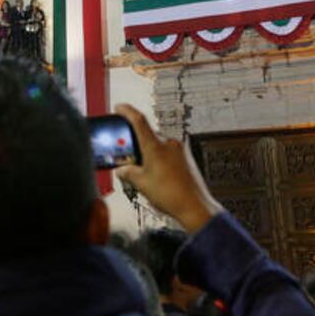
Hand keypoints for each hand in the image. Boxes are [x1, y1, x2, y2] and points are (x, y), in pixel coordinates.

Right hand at [114, 104, 222, 233]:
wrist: (195, 207)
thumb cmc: (171, 195)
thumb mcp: (141, 183)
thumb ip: (127, 172)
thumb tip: (121, 169)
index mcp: (156, 146)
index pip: (138, 121)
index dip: (126, 111)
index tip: (119, 107)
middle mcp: (169, 144)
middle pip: (147, 134)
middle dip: (134, 141)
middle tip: (125, 152)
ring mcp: (179, 150)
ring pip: (157, 144)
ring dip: (147, 151)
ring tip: (141, 169)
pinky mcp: (185, 158)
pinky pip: (167, 151)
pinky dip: (158, 157)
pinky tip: (154, 173)